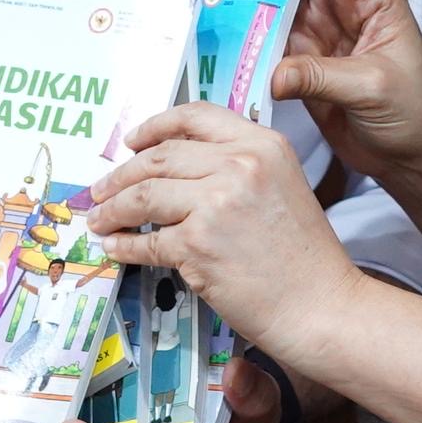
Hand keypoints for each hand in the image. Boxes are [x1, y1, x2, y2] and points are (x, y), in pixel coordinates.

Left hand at [87, 107, 361, 367]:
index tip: (132, 141)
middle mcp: (240, 165)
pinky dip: (123, 245)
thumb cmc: (304, 258)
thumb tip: (175, 170)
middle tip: (101, 188)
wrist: (322, 305)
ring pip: (144, 196)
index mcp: (262, 144)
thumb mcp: (281, 187)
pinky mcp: (197, 244)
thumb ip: (237, 168)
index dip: (154, 127)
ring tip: (99, 218)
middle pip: (160, 157)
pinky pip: (146, 241)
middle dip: (121, 174)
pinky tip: (115, 247)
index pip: (195, 118)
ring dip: (113, 208)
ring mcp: (216, 203)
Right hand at [209, 0, 421, 190]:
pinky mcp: (298, 56)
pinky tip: (210, 17)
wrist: (412, 158)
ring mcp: (317, 28)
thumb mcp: (372, 88)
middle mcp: (342, 2)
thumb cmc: (414, 114)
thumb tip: (271, 73)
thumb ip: (321, 76)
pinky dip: (236, 24)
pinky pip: (262, 32)